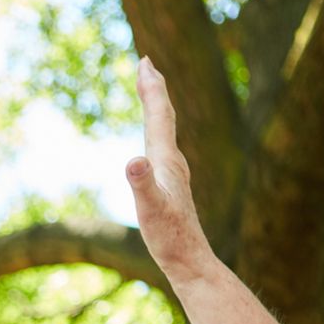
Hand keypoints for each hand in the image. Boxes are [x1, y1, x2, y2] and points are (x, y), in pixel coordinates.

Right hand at [125, 56, 218, 286]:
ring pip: (165, 131)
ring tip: (150, 94)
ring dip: (156, 109)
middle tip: (146, 64)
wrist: (191, 262)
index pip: (159, 115)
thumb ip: (141, 184)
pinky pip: (162, 149)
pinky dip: (156, 135)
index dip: (152, 87)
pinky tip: (153, 145)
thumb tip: (133, 161)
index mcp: (167, 160)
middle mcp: (173, 162)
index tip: (145, 61)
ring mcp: (174, 174)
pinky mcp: (172, 187)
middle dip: (154, 89)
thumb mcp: (150, 210)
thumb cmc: (169, 238)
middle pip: (165, 116)